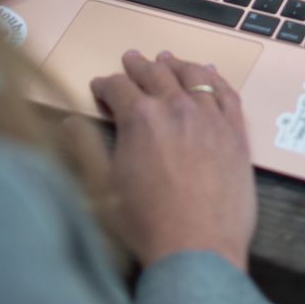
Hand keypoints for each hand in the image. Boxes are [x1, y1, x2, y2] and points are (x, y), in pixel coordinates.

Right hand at [89, 51, 256, 270]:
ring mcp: (210, 115)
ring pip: (193, 75)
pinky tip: (212, 74)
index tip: (99, 85)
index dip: (106, 84)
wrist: (198, 246)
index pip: (119, 87)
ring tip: (168, 58)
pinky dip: (217, 79)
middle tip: (131, 58)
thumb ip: (86, 147)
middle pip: (155, 74)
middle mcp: (176, 106)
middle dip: (139, 65)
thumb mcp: (104, 186)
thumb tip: (69, 123)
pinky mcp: (235, 129)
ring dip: (177, 64)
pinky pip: (227, 92)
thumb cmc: (147, 221)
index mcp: (140, 117)